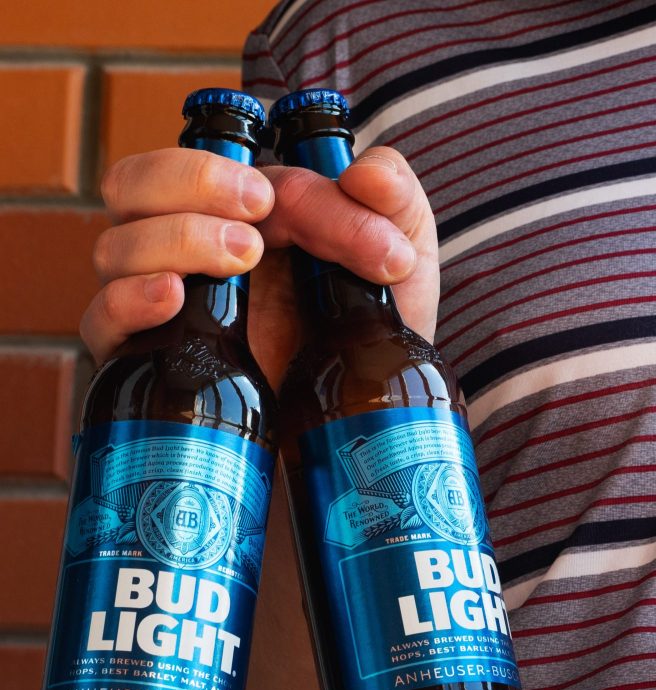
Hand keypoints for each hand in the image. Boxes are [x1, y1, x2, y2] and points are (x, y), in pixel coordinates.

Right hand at [84, 145, 439, 387]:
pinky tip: (174, 297)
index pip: (204, 164)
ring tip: (243, 259)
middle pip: (133, 183)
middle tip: (258, 212)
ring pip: (117, 245)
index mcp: (235, 209)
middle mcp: (185, 246)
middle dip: (189, 182)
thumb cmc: (376, 324)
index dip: (243, 175)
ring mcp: (163, 303)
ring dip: (176, 239)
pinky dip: (129, 299)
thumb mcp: (402, 253)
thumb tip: (365, 174)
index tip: (289, 203)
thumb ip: (396, 198)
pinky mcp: (150, 362)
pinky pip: (102, 318)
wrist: (369, 410)